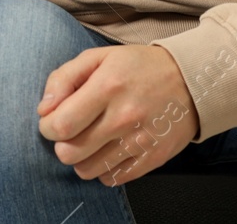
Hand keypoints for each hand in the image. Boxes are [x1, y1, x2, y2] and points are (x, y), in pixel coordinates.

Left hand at [37, 44, 198, 185]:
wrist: (192, 80)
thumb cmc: (139, 66)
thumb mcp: (99, 57)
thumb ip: (63, 78)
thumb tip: (44, 110)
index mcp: (108, 87)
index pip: (62, 125)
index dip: (48, 127)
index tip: (52, 121)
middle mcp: (124, 117)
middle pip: (71, 153)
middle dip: (62, 144)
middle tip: (72, 131)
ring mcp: (141, 141)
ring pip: (88, 171)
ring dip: (81, 159)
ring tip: (90, 141)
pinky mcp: (154, 158)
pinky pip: (114, 179)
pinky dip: (104, 169)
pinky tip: (109, 150)